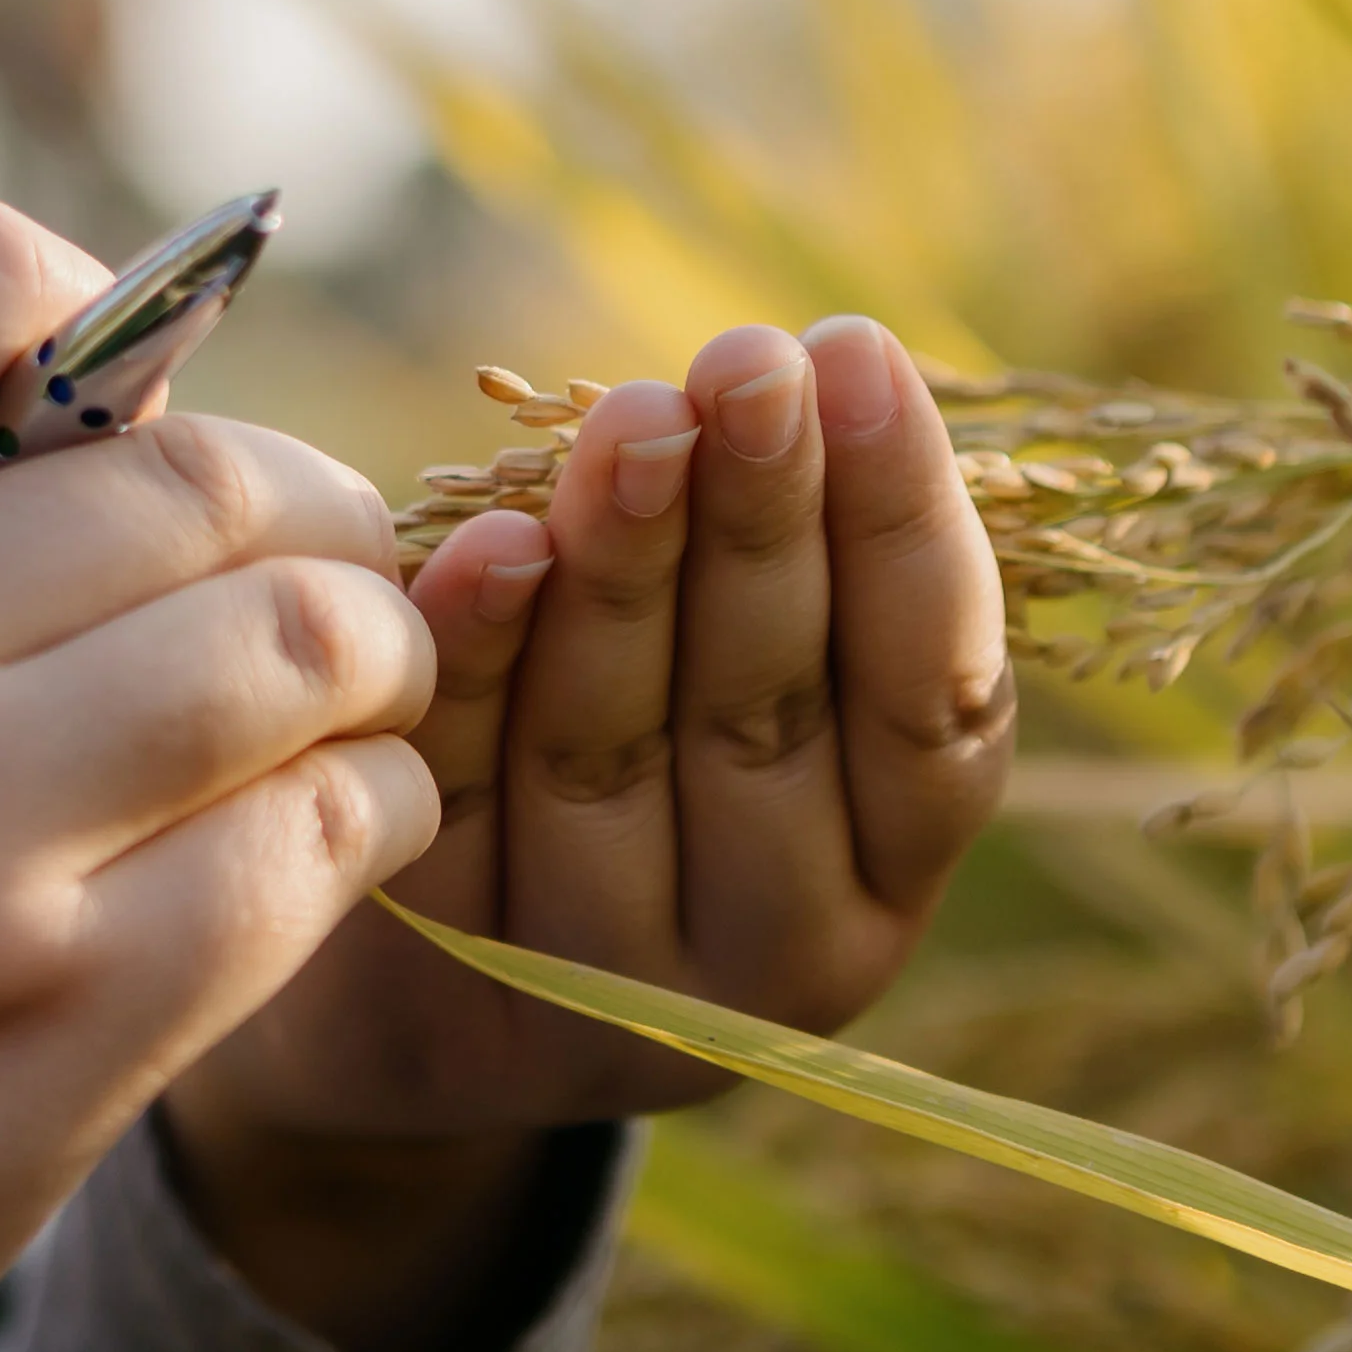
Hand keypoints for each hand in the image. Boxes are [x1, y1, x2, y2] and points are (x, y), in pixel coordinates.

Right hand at [0, 204, 440, 1351]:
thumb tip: (141, 357)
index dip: (106, 316)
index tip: (139, 416)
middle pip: (192, 480)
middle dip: (312, 511)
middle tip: (327, 565)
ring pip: (290, 647)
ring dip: (373, 654)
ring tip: (356, 688)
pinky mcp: (60, 1025)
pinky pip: (316, 844)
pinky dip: (375, 810)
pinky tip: (345, 820)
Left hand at [158, 317, 1014, 1351]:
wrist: (424, 975)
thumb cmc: (632, 745)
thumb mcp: (745, 681)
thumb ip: (791, 569)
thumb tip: (833, 363)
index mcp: (884, 876)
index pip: (928, 704)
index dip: (901, 526)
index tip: (860, 357)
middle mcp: (772, 956)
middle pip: (769, 717)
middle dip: (763, 519)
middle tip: (749, 359)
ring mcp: (604, 992)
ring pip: (613, 757)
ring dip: (626, 571)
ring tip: (636, 416)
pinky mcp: (449, 994)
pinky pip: (455, 803)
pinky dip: (474, 665)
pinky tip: (488, 546)